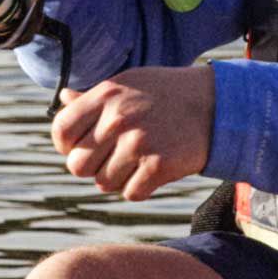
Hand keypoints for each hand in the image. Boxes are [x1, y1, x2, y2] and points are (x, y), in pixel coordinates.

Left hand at [51, 66, 215, 201]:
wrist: (216, 105)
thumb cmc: (167, 94)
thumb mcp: (130, 84)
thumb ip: (94, 97)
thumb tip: (62, 98)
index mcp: (106, 95)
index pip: (61, 131)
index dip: (66, 146)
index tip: (80, 148)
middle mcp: (118, 119)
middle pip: (78, 166)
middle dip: (92, 168)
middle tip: (111, 160)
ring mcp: (138, 143)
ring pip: (103, 183)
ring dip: (117, 179)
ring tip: (136, 162)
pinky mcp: (158, 166)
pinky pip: (130, 193)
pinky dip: (139, 188)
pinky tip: (151, 171)